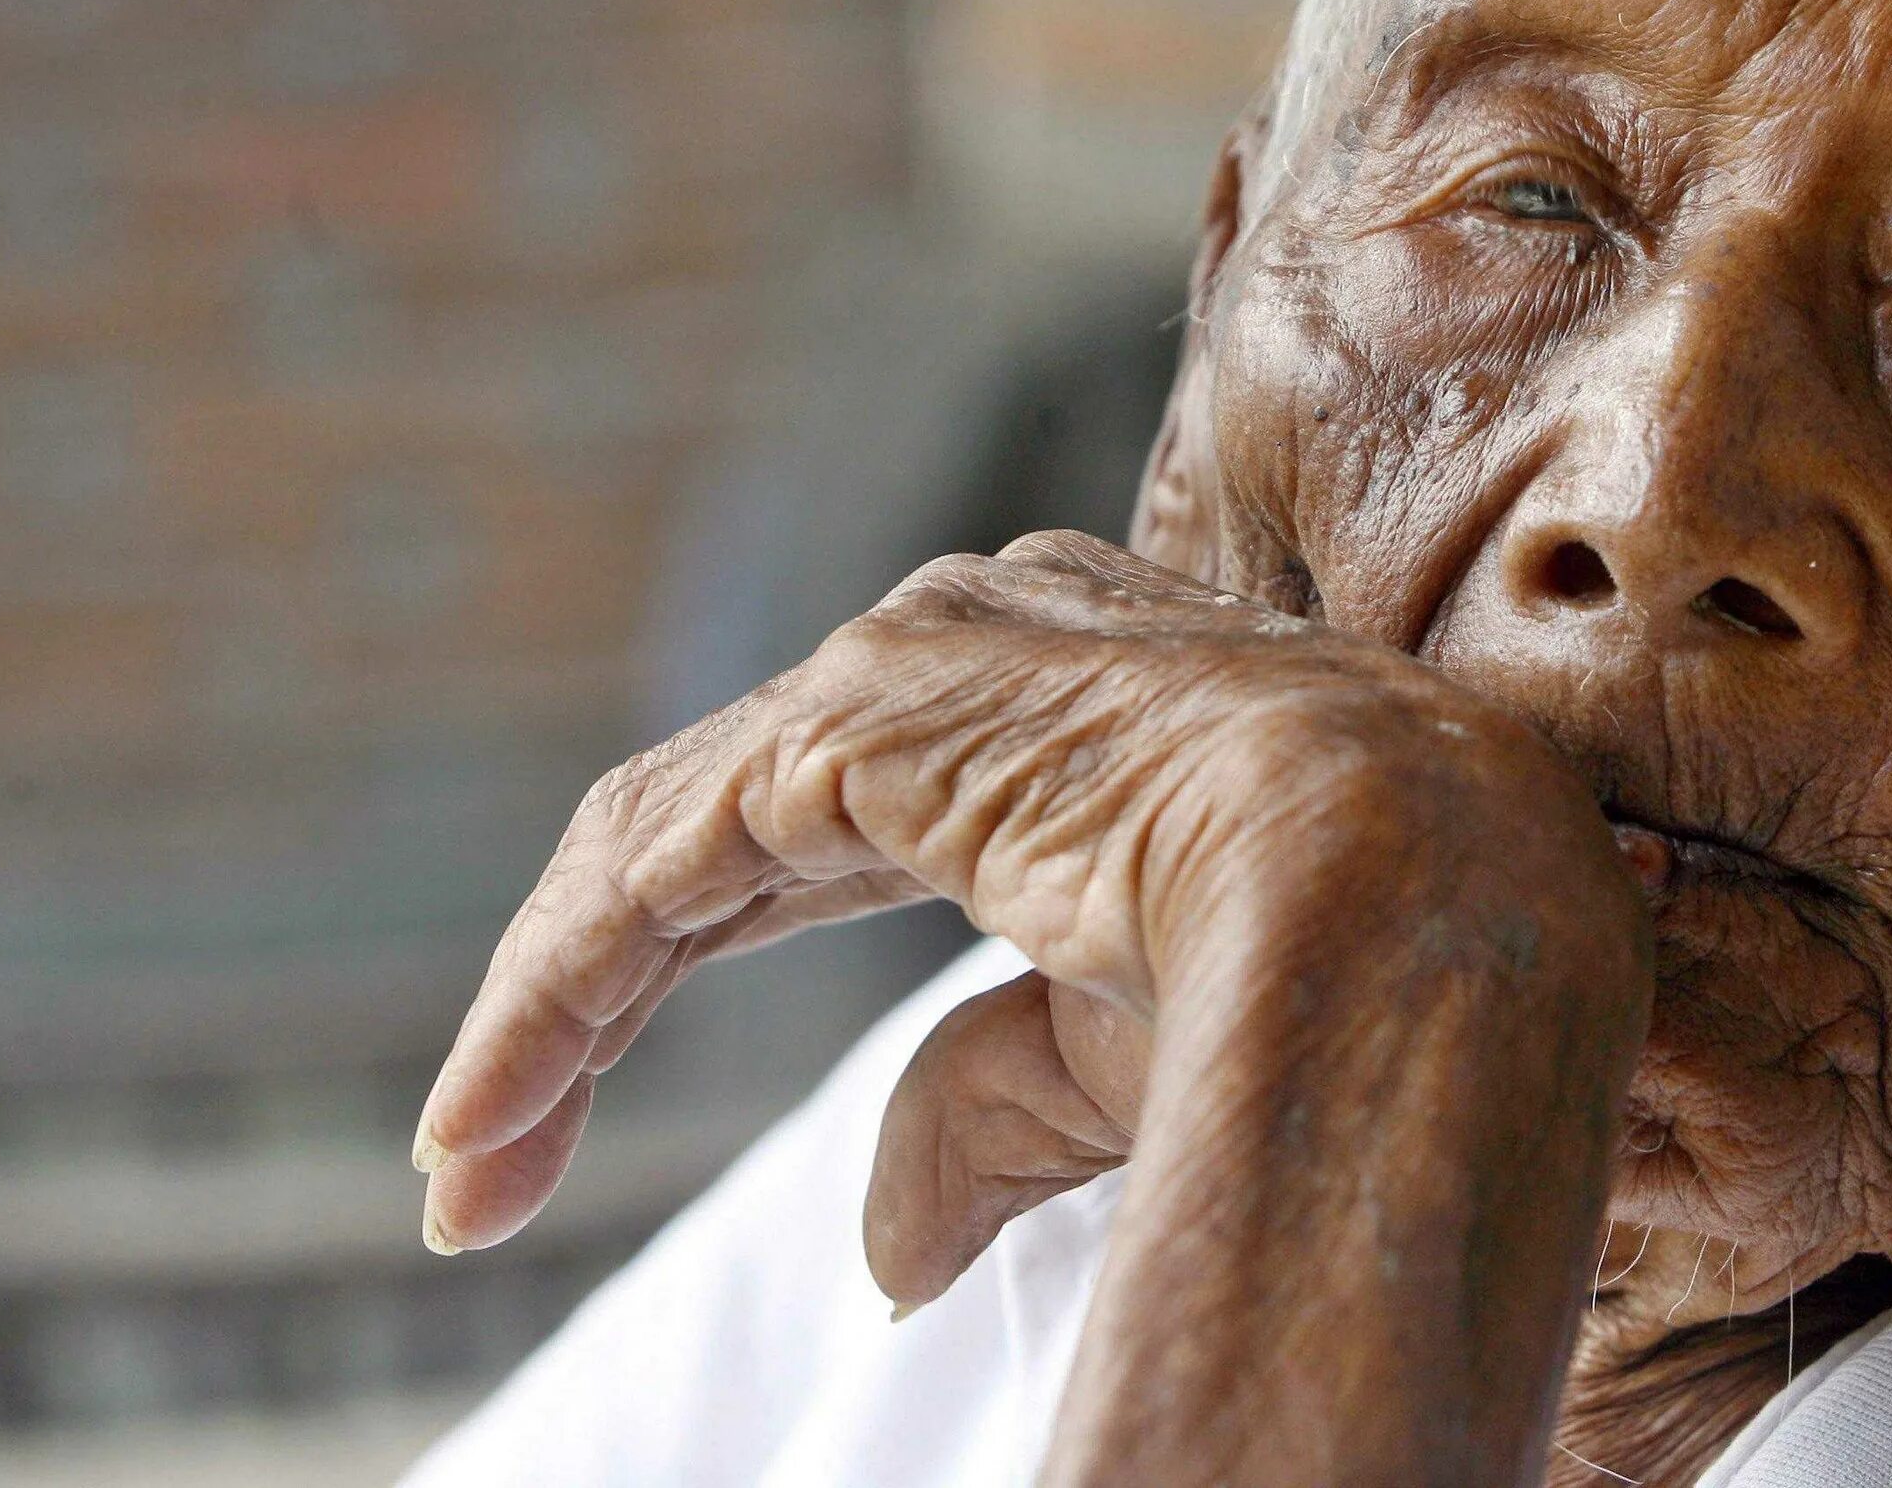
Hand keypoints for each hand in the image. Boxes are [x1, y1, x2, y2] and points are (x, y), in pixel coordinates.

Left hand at [414, 531, 1651, 1485]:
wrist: (1423, 902)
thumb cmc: (1331, 978)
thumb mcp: (1131, 1056)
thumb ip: (985, 1103)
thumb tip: (885, 1250)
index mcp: (1068, 698)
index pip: (826, 819)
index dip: (695, 958)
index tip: (596, 1113)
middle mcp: (982, 641)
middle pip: (724, 828)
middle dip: (595, 999)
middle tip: (485, 1165)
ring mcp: (916, 658)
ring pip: (669, 840)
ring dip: (550, 1015)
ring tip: (469, 1175)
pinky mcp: (857, 716)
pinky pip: (659, 862)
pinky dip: (556, 995)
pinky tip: (495, 1119)